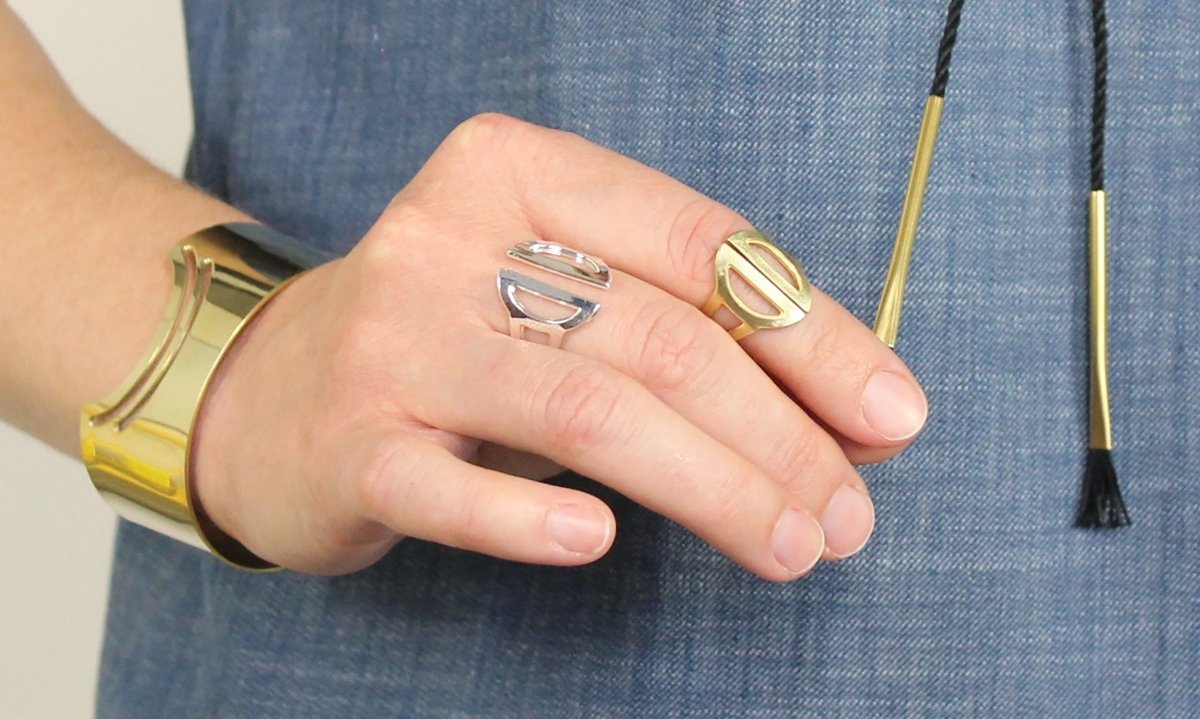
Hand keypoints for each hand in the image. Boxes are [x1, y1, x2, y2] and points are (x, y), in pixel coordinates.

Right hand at [192, 114, 927, 580]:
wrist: (273, 388)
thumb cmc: (458, 338)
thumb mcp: (566, 297)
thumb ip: (692, 329)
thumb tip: (859, 414)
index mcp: (516, 169)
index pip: (698, 245)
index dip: (811, 336)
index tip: (890, 417)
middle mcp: (449, 239)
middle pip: (657, 338)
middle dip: (778, 436)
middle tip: (848, 516)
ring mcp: (393, 340)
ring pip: (585, 413)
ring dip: (711, 488)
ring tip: (788, 546)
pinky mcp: (350, 439)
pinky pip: (452, 488)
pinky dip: (531, 520)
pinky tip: (599, 547)